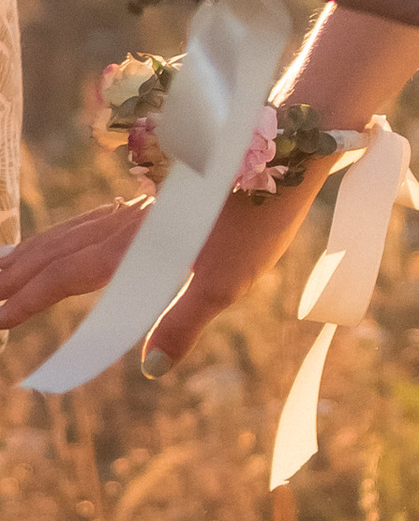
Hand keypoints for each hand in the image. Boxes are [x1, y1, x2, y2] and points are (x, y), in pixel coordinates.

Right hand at [0, 153, 333, 377]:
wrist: (287, 152)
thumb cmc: (259, 220)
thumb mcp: (228, 281)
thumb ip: (184, 321)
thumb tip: (150, 368)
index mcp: (136, 247)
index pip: (68, 276)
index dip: (30, 298)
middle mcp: (128, 224)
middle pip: (57, 250)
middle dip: (16, 275)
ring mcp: (140, 207)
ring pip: (71, 231)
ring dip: (33, 251)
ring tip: (1, 268)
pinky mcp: (155, 198)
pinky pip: (92, 218)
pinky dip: (64, 233)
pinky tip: (65, 240)